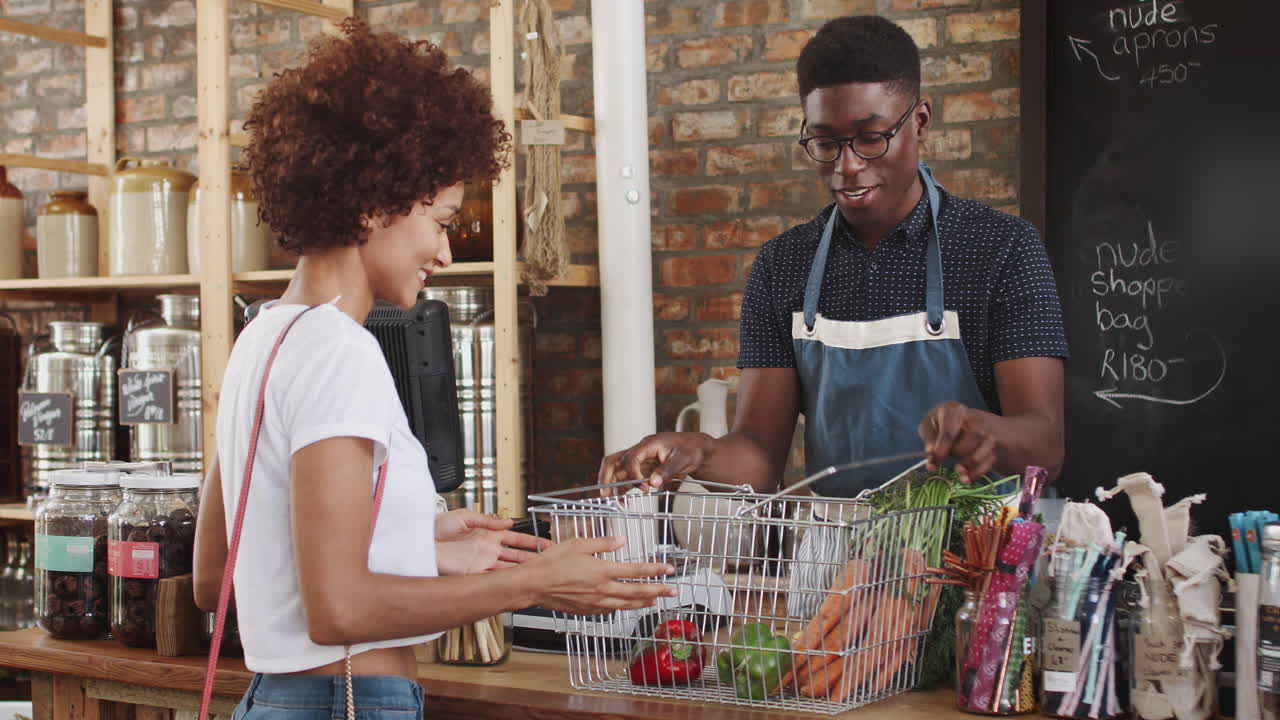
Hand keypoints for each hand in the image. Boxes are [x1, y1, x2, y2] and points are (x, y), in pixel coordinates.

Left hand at [435, 509, 548, 575]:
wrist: (420, 543)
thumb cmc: (436, 528)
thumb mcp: (464, 516)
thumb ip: (487, 520)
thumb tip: (507, 522)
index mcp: (487, 535)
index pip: (515, 539)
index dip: (530, 541)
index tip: (545, 543)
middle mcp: (488, 550)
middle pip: (517, 555)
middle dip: (533, 558)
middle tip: (549, 560)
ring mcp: (482, 563)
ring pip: (509, 568)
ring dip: (524, 570)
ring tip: (539, 572)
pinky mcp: (474, 574)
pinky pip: (494, 577)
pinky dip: (507, 580)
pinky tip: (518, 580)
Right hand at [519, 536, 677, 614]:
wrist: (534, 584)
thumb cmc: (552, 562)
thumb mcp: (579, 544)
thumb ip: (603, 543)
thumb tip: (622, 540)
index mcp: (603, 570)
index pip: (637, 571)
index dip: (656, 570)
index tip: (669, 570)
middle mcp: (603, 589)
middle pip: (638, 592)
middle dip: (658, 591)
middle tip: (673, 591)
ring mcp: (596, 602)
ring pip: (627, 605)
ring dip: (644, 603)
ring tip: (656, 601)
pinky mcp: (587, 610)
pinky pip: (611, 610)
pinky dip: (623, 608)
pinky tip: (627, 606)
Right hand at [597, 432, 714, 495]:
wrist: (699, 449)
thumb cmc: (692, 450)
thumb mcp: (684, 459)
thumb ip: (667, 470)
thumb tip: (652, 483)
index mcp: (649, 444)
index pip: (631, 457)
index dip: (633, 474)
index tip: (646, 488)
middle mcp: (640, 450)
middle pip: (615, 460)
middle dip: (607, 477)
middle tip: (605, 494)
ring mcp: (640, 460)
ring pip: (618, 470)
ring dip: (613, 485)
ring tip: (614, 501)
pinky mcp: (643, 468)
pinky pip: (627, 477)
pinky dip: (623, 488)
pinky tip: (623, 500)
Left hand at [919, 401, 996, 482]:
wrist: (961, 421)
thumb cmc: (939, 424)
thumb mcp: (929, 428)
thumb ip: (930, 440)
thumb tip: (931, 456)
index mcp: (954, 411)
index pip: (950, 430)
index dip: (942, 449)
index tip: (933, 463)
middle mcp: (974, 419)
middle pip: (973, 436)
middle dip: (958, 453)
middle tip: (945, 462)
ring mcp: (986, 432)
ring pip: (986, 447)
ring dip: (972, 464)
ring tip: (960, 476)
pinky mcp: (992, 446)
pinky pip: (990, 459)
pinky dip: (978, 472)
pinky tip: (966, 479)